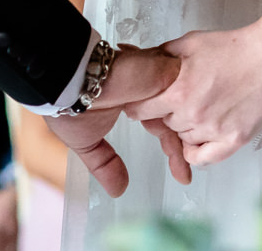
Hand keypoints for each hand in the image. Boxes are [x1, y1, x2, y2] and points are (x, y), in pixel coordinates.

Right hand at [45, 44, 182, 196]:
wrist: (68, 82)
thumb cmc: (70, 106)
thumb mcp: (88, 141)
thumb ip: (105, 163)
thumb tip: (118, 190)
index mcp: (133, 102)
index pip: (161, 126)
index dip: (171, 149)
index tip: (180, 175)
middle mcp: (148, 89)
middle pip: (177, 119)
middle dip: (184, 148)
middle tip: (183, 175)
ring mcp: (157, 79)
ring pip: (184, 108)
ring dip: (188, 135)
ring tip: (187, 162)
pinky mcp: (163, 70)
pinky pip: (186, 92)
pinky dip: (191, 113)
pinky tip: (193, 135)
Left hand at [126, 23, 261, 166]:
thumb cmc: (234, 47)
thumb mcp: (191, 42)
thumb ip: (161, 54)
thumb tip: (136, 57)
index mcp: (178, 90)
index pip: (141, 110)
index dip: (141, 104)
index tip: (147, 102)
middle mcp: (193, 115)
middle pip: (164, 124)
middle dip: (167, 113)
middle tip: (182, 99)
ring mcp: (213, 131)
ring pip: (182, 139)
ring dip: (185, 128)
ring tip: (201, 109)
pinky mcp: (233, 141)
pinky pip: (202, 159)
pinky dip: (197, 151)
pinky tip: (201, 137)